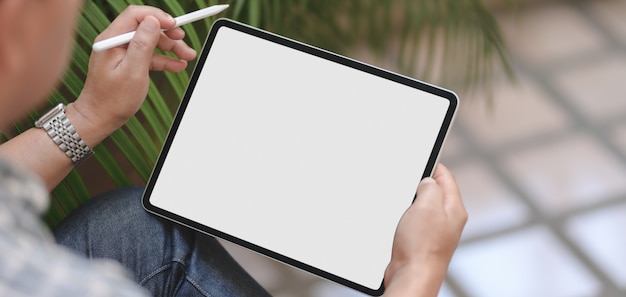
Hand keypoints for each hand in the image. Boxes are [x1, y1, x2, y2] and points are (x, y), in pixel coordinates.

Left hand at [70, 5, 196, 143]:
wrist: (100, 118)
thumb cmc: (113, 100)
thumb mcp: (133, 72)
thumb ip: (143, 44)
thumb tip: (153, 21)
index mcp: (112, 40)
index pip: (136, 15)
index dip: (157, 17)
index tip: (175, 24)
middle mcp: (115, 42)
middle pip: (146, 27)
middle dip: (168, 33)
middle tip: (184, 40)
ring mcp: (121, 52)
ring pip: (150, 41)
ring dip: (170, 47)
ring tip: (188, 56)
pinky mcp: (126, 62)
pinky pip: (148, 54)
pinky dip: (163, 58)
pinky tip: (177, 65)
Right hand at [383, 164, 466, 296]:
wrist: (412, 276)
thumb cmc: (421, 247)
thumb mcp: (427, 206)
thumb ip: (430, 187)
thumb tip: (428, 181)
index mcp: (454, 209)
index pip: (446, 177)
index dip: (433, 165)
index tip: (421, 158)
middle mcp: (448, 221)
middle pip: (435, 191)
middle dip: (420, 184)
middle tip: (408, 180)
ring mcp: (435, 232)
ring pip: (423, 207)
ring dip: (411, 201)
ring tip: (403, 201)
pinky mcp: (422, 242)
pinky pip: (414, 221)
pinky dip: (405, 216)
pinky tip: (398, 220)